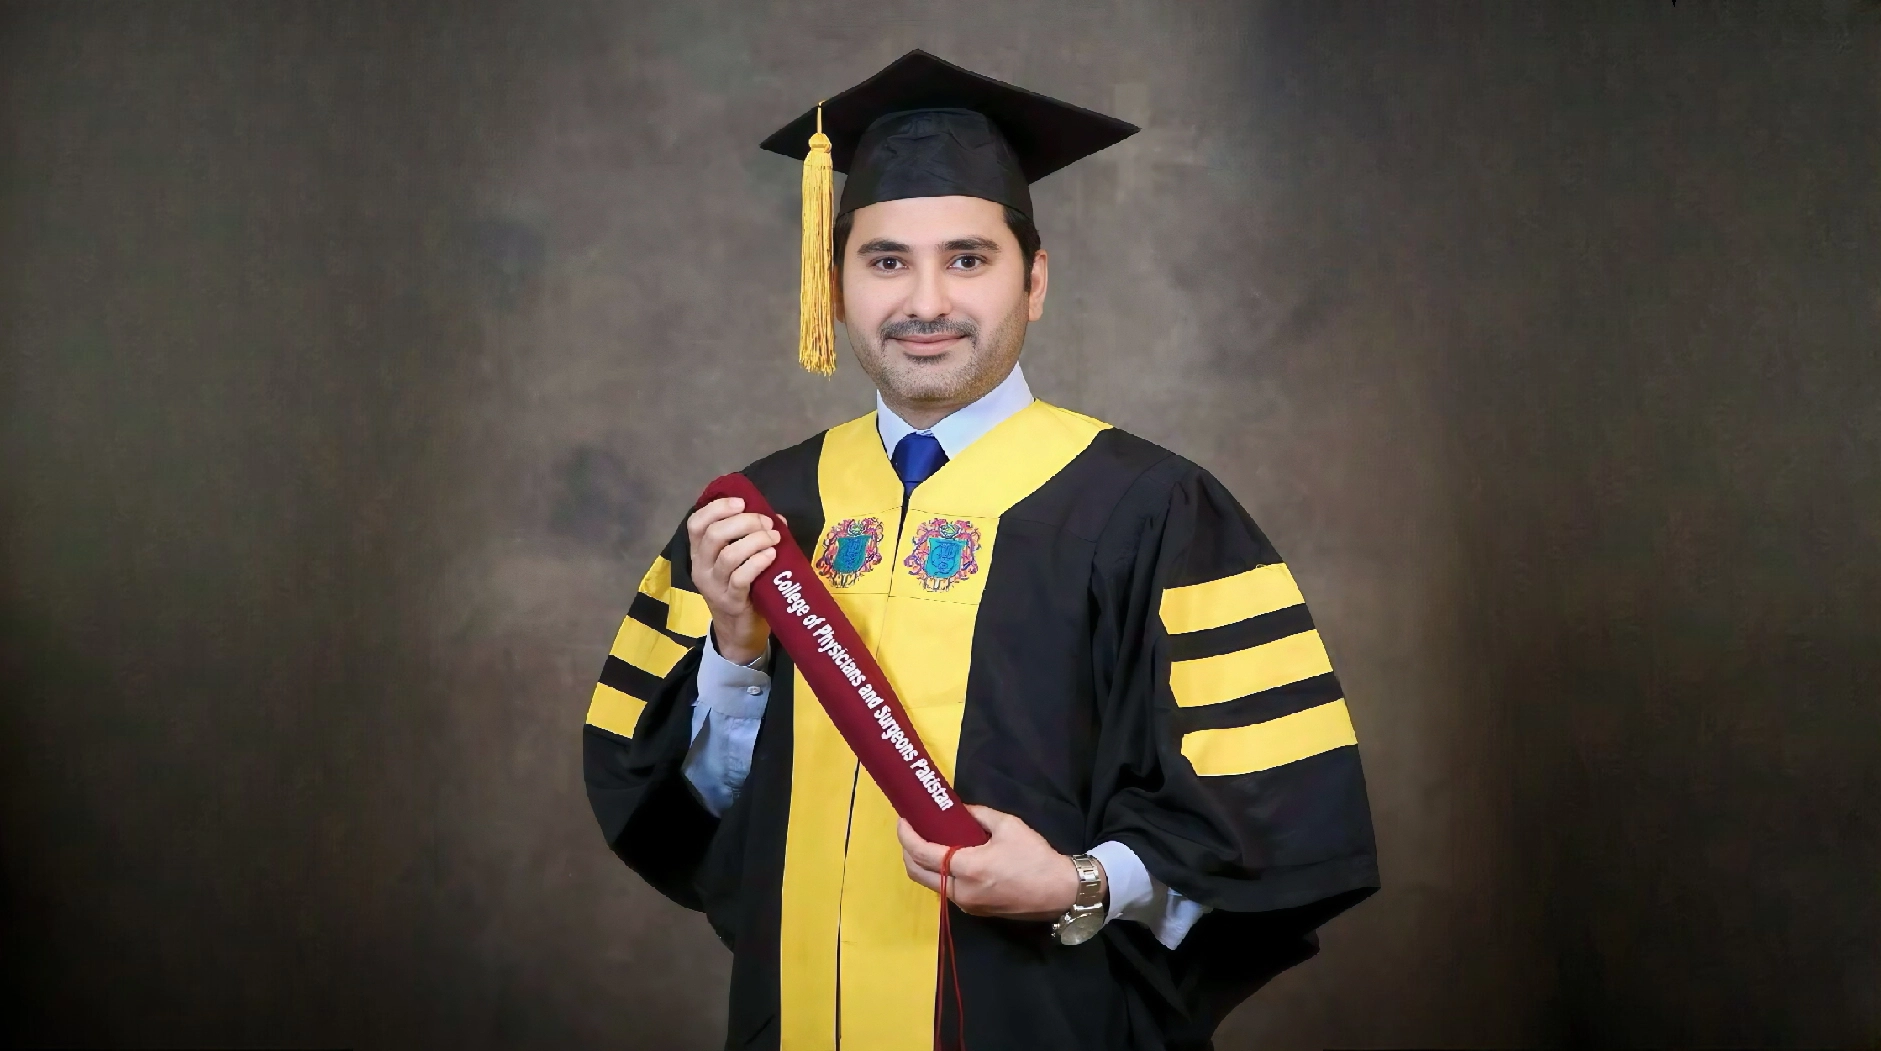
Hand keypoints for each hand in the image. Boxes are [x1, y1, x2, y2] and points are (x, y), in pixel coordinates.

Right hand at [685, 497, 784, 665]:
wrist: (739, 633)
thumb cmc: (743, 590)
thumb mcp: (740, 562)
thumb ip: (752, 538)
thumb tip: (776, 518)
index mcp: (700, 554)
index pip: (696, 524)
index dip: (717, 508)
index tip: (742, 502)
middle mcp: (701, 568)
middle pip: (714, 535)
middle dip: (744, 522)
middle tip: (766, 523)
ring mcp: (714, 586)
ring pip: (728, 555)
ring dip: (755, 540)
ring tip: (774, 538)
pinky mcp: (731, 601)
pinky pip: (741, 577)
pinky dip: (757, 561)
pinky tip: (771, 555)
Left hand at [897, 805, 1090, 921]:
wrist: (1060, 892)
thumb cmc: (1035, 857)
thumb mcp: (1009, 825)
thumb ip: (978, 815)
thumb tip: (958, 811)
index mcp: (969, 868)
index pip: (923, 853)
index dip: (907, 836)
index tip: (903, 820)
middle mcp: (962, 891)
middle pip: (917, 874)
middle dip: (908, 851)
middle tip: (912, 830)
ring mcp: (966, 905)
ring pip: (931, 884)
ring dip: (922, 864)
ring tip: (929, 840)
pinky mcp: (974, 911)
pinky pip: (946, 890)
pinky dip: (939, 873)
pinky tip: (947, 857)